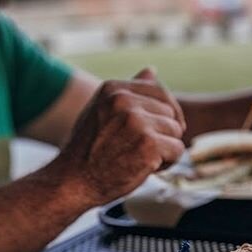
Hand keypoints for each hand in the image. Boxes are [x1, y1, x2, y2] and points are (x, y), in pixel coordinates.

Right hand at [53, 68, 185, 206]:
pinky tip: (146, 168)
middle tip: (140, 149)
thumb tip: (152, 70)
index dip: (166, 114)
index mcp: (113, 88)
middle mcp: (124, 101)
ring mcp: (137, 122)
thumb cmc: (89, 150)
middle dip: (163, 134)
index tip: (158, 130)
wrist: (73, 181)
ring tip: (140, 158)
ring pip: (176, 133)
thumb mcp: (103, 111)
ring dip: (165, 150)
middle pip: (171, 114)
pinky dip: (167, 163)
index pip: (160, 92)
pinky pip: (178, 150)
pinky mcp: (148, 145)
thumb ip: (128, 93)